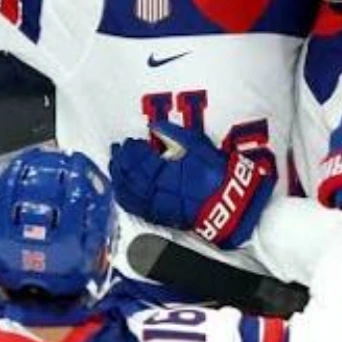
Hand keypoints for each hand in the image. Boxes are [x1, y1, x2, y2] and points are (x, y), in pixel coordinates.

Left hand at [109, 121, 273, 248]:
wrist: (226, 202)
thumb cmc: (213, 172)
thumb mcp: (195, 144)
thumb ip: (172, 134)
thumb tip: (154, 127)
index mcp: (160, 168)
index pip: (135, 157)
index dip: (129, 148)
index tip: (128, 142)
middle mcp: (152, 187)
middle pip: (127, 173)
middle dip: (119, 160)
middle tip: (116, 150)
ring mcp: (153, 203)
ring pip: (126, 190)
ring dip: (118, 177)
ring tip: (115, 167)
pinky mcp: (157, 215)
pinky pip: (133, 206)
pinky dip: (123, 195)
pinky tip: (121, 189)